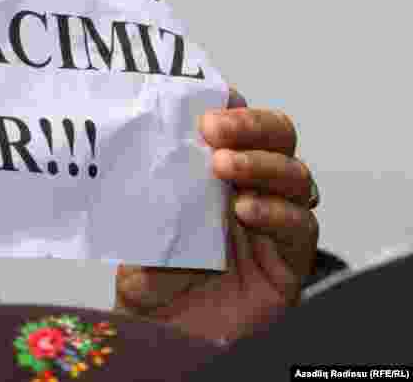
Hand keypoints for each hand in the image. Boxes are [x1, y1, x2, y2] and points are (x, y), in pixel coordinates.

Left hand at [115, 89, 318, 341]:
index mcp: (215, 172)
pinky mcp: (289, 262)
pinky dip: (277, 211)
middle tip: (215, 130)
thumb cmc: (149, 277)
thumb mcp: (138, 226)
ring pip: (295, 175)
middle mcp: (251, 189)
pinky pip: (301, 226)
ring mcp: (274, 223)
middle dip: (251, 126)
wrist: (160, 334)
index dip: (229, 107)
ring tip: (225, 168)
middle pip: (278, 138)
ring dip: (262, 164)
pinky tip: (247, 211)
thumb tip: (142, 146)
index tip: (203, 105)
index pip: (236, 124)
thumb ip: (148, 191)